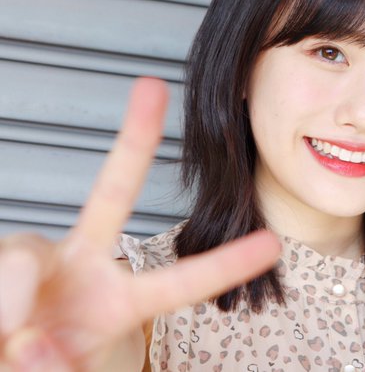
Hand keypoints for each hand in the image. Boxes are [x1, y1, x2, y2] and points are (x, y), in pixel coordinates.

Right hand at [0, 78, 280, 371]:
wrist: (5, 352)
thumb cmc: (51, 357)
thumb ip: (61, 368)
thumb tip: (30, 338)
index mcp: (120, 300)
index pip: (178, 282)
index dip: (224, 266)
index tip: (272, 245)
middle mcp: (82, 265)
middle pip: (112, 193)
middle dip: (135, 142)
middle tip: (153, 86)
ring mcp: (36, 260)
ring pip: (20, 259)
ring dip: (11, 303)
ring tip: (17, 343)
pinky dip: (0, 325)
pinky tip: (6, 337)